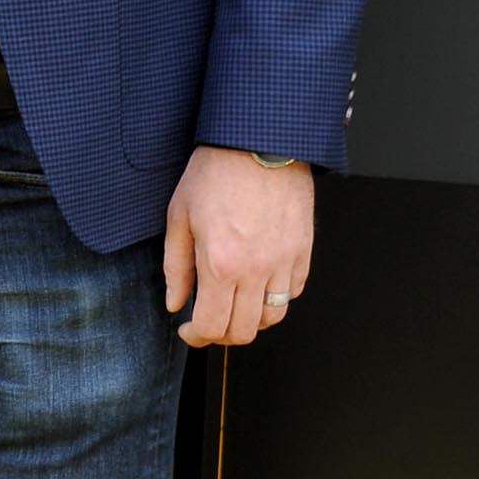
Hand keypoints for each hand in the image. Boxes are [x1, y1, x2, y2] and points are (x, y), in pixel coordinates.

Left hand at [163, 149, 311, 347]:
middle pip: (243, 332)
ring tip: (233, 306)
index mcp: (220, 264)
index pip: (211, 326)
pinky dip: (275, 297)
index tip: (188, 329)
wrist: (258, 142)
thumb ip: (176, 267)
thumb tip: (176, 302)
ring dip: (250, 320)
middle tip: (207, 323)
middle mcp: (256, 270)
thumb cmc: (216, 172)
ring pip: (272, 317)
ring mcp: (284, 262)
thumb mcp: (179, 218)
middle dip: (221, 335)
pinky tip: (257, 284)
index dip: (196, 336)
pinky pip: (293, 292)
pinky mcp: (302, 251)